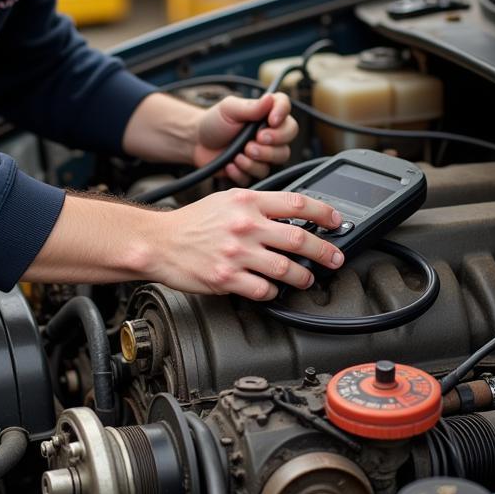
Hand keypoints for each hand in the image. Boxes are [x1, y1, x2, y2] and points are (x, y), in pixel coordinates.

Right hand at [151, 188, 343, 299]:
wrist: (158, 241)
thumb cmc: (191, 222)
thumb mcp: (226, 200)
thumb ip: (257, 205)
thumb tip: (291, 214)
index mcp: (247, 202)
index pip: (297, 203)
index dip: (324, 212)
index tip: (336, 222)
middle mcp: (244, 226)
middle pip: (299, 238)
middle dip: (325, 251)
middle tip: (335, 259)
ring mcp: (236, 253)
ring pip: (286, 269)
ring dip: (303, 277)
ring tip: (307, 279)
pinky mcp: (227, 278)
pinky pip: (263, 290)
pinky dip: (274, 292)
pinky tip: (274, 290)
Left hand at [192, 92, 297, 185]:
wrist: (197, 142)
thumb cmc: (214, 122)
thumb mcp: (229, 109)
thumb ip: (251, 107)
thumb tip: (269, 99)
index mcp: (266, 113)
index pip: (286, 108)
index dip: (282, 113)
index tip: (272, 120)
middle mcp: (270, 132)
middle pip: (288, 138)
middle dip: (273, 141)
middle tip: (256, 139)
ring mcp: (264, 152)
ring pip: (278, 159)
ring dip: (257, 159)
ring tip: (239, 154)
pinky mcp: (255, 169)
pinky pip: (259, 175)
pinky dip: (243, 171)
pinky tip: (230, 164)